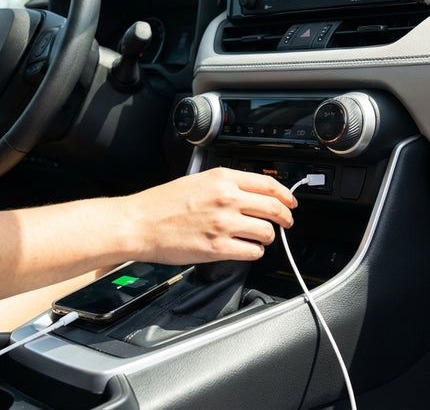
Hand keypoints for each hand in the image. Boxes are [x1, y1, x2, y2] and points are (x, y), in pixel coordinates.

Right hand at [124, 167, 296, 263]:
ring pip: (266, 232)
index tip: (290, 201)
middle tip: (286, 222)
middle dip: (285, 218)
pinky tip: (247, 249)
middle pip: (274, 208)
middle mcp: (227, 198)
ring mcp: (223, 224)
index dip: (285, 195)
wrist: (139, 224)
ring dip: (267, 237)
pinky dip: (254, 252)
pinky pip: (252, 252)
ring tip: (259, 238)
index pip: (268, 184)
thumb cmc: (161, 204)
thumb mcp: (197, 181)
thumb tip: (252, 194)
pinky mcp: (217, 248)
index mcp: (222, 178)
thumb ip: (226, 185)